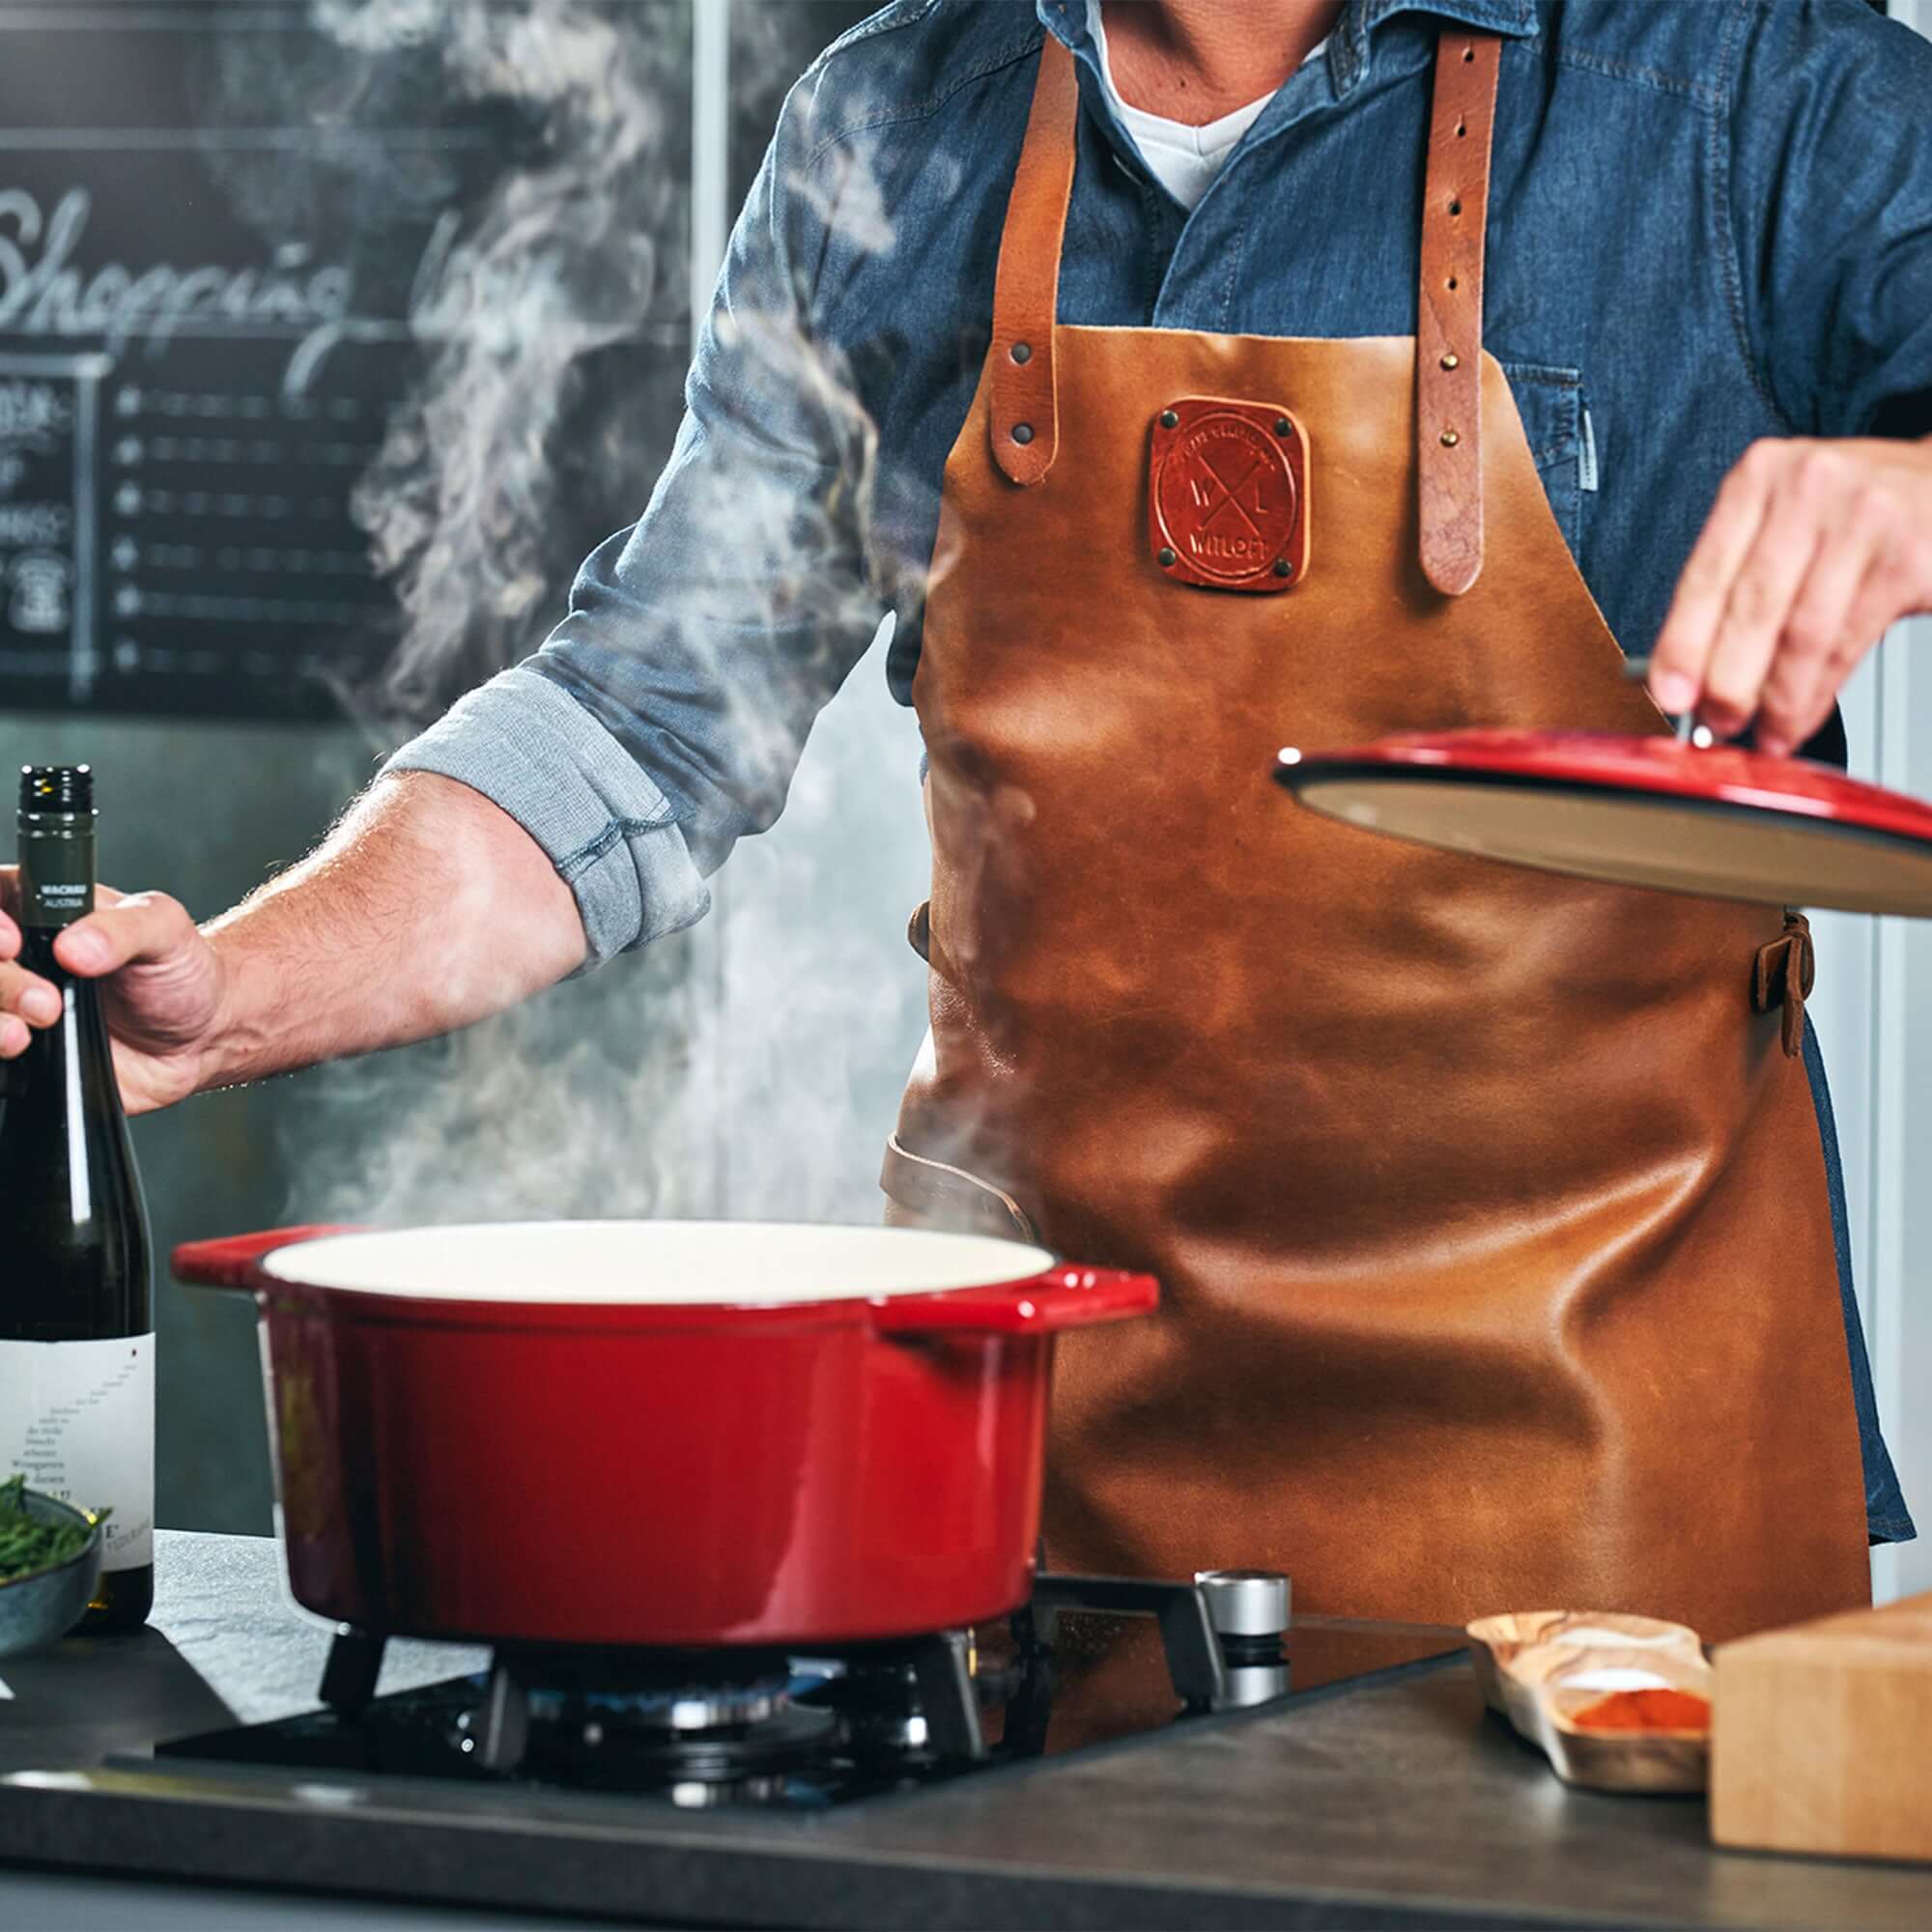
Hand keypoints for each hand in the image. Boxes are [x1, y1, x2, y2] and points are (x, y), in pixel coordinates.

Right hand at [0, 873, 228, 1114]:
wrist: (200, 1038)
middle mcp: (15, 957)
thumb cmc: (180, 971)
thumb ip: (123, 930)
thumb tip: (75, 947)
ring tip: (25, 1036)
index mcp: (36, 909)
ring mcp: (10, 1005)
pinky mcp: (18, 1054)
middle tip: (46, 1002)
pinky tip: (23, 1056)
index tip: (11, 942)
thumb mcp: (164, 931)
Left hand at [1648, 434, 1931, 755]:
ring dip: (1777, 699)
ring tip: (1763, 733)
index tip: (1668, 694)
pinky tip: (1799, 718)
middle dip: (1727, 681)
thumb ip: (1734, 586)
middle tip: (1716, 724)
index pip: (1706, 573)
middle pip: (1753, 606)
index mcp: (1760, 477)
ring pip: (1803, 633)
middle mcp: (1809, 487)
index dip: (1683, 643)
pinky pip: (1848, 644)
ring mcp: (1865, 519)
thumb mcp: (1783, 521)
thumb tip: (1688, 677)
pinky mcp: (1909, 558)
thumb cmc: (1850, 511)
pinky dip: (1817, 694)